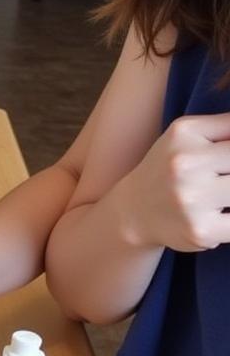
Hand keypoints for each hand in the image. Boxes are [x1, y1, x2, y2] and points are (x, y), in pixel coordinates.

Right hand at [120, 112, 229, 251]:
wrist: (135, 211)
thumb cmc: (171, 167)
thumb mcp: (189, 133)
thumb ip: (227, 124)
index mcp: (185, 135)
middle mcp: (184, 166)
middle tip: (228, 178)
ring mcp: (192, 201)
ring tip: (225, 192)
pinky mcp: (201, 231)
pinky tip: (225, 213)